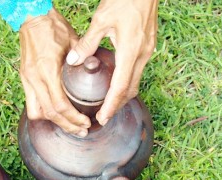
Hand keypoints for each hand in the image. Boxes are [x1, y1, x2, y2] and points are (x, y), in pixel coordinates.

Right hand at [20, 9, 90, 136]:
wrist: (32, 17)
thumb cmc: (53, 27)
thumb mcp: (72, 40)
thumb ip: (83, 57)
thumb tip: (94, 69)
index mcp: (47, 70)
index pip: (60, 105)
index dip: (73, 118)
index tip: (85, 122)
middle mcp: (35, 78)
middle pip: (50, 114)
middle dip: (67, 125)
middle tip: (81, 130)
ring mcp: (27, 80)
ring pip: (37, 112)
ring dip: (53, 122)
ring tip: (69, 125)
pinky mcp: (25, 79)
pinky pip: (31, 104)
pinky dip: (44, 113)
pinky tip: (56, 114)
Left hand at [66, 0, 157, 125]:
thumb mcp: (101, 19)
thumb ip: (87, 43)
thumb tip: (73, 61)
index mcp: (130, 50)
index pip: (120, 87)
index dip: (111, 105)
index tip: (102, 117)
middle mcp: (142, 54)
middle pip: (130, 89)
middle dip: (117, 105)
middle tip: (104, 116)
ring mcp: (147, 51)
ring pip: (136, 81)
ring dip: (123, 94)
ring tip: (109, 103)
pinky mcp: (148, 46)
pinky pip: (138, 70)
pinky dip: (127, 81)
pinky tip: (116, 81)